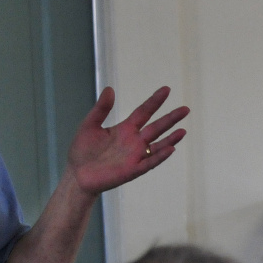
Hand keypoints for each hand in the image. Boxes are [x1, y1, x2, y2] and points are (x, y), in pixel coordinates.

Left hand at [66, 86, 187, 195]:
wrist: (77, 174)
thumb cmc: (82, 150)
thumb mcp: (89, 125)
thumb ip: (101, 109)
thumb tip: (109, 89)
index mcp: (124, 129)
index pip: (143, 112)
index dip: (154, 101)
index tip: (166, 89)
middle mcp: (133, 141)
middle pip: (156, 127)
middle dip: (170, 119)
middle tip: (186, 109)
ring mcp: (134, 156)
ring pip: (157, 145)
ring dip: (170, 139)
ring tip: (183, 131)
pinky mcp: (132, 170)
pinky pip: (149, 163)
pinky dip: (160, 156)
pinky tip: (170, 149)